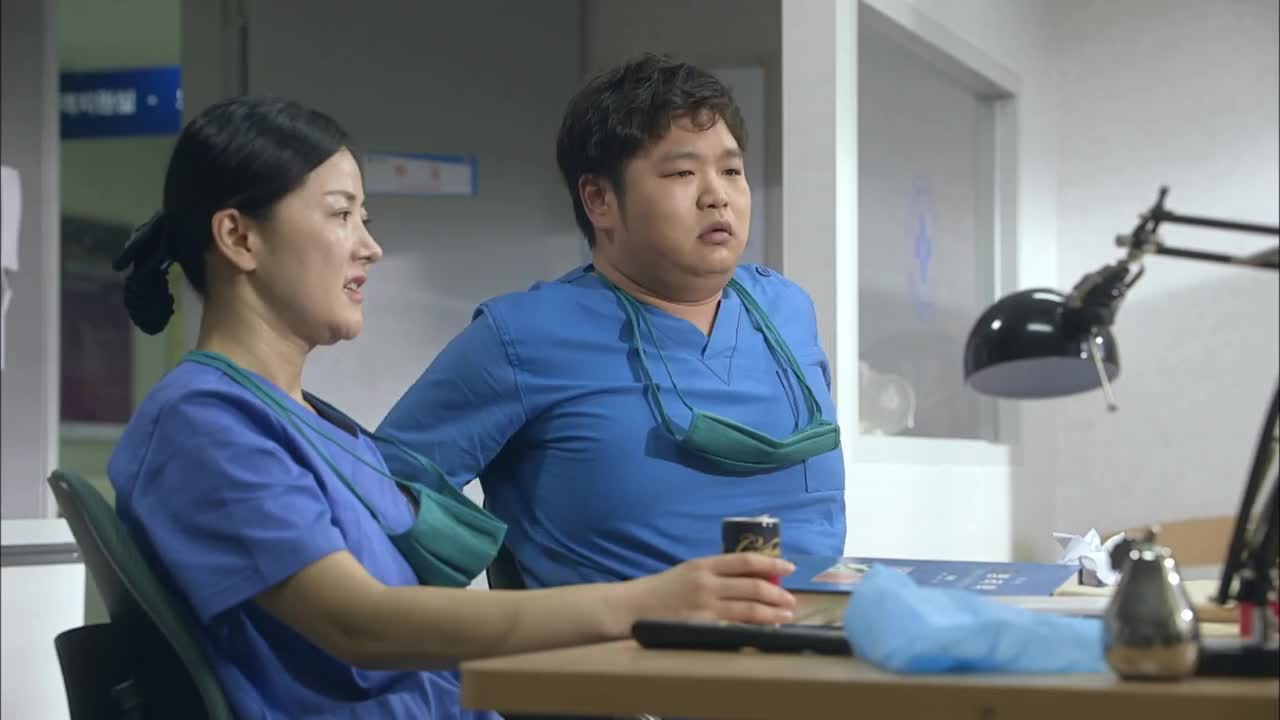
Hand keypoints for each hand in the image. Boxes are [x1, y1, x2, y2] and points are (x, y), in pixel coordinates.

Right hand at [623, 553, 797, 626]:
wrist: (634, 607)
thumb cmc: (663, 589)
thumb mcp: (689, 571)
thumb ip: (716, 573)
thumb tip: (750, 577)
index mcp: (704, 564)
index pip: (745, 560)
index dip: (771, 562)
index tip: (790, 567)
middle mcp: (707, 583)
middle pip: (752, 585)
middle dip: (777, 593)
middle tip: (791, 600)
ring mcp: (704, 606)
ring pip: (748, 608)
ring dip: (772, 613)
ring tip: (786, 616)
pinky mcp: (701, 627)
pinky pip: (734, 627)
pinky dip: (753, 629)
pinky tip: (765, 631)